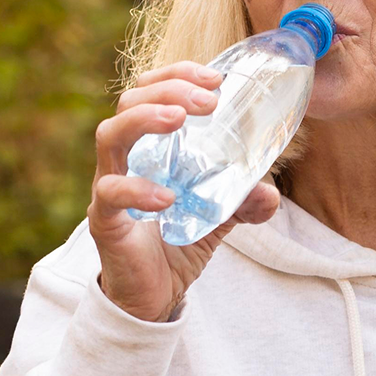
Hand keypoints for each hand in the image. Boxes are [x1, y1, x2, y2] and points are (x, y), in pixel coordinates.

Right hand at [89, 60, 280, 321]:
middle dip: (168, 89)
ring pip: (110, 136)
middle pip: (128, 103)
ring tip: (178, 119)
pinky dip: (138, 189)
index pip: (150, 92)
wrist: (151, 300)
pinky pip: (111, 194)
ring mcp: (109, 187)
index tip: (214, 78)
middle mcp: (124, 160)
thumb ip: (240, 200)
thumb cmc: (174, 247)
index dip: (177, 75)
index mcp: (148, 147)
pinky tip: (167, 196)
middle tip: (207, 99)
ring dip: (144, 119)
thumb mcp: (216, 217)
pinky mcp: (105, 220)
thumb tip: (270, 192)